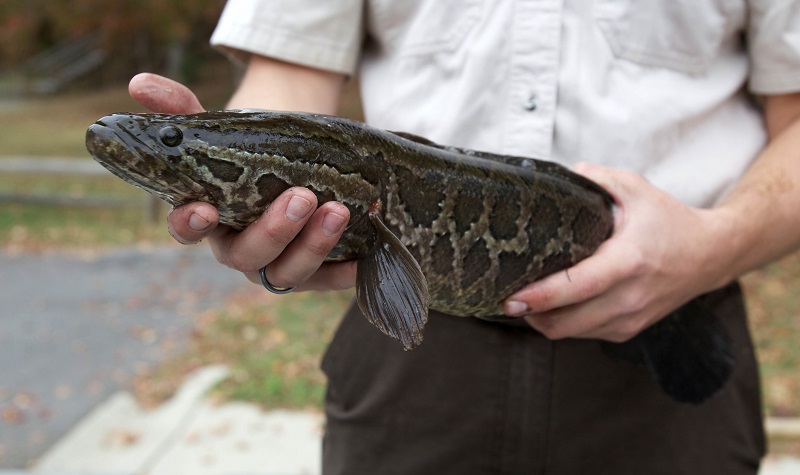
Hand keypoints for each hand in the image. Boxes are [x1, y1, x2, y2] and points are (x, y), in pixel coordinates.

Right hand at [128, 73, 356, 290]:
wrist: (298, 169)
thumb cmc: (251, 155)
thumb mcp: (221, 130)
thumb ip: (183, 108)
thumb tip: (140, 82)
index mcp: (208, 218)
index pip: (188, 230)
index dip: (191, 224)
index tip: (203, 209)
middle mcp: (239, 248)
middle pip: (246, 255)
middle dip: (274, 231)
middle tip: (302, 198)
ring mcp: (276, 265)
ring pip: (287, 273)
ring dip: (312, 246)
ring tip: (339, 212)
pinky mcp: (313, 274)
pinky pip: (326, 282)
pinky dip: (342, 273)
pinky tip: (361, 259)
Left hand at [503, 162, 730, 341]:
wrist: (710, 256)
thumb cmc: (669, 221)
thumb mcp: (636, 188)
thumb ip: (596, 178)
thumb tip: (562, 175)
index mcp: (629, 261)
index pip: (578, 287)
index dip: (541, 296)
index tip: (511, 297)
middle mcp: (630, 297)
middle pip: (565, 322)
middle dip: (529, 314)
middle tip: (505, 297)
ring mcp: (629, 319)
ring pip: (570, 333)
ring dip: (542, 320)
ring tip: (525, 299)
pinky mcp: (627, 331)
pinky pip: (583, 334)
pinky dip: (562, 323)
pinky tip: (553, 304)